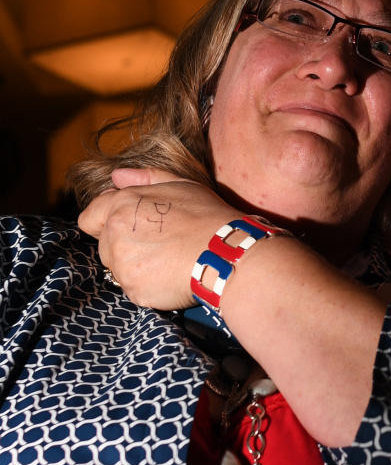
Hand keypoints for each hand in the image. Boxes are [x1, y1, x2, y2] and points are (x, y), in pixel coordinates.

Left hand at [78, 168, 242, 309]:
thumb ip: (145, 178)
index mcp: (122, 205)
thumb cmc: (207, 216)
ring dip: (136, 266)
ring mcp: (122, 263)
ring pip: (118, 268)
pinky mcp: (133, 288)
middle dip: (126, 245)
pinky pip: (133, 288)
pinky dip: (148, 285)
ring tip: (168, 261)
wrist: (225, 252)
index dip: (107, 222)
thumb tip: (116, 176)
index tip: (130, 228)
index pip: (90, 217)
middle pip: (105, 244)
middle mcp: (115, 233)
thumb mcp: (181, 186)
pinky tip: (171, 276)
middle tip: (160, 244)